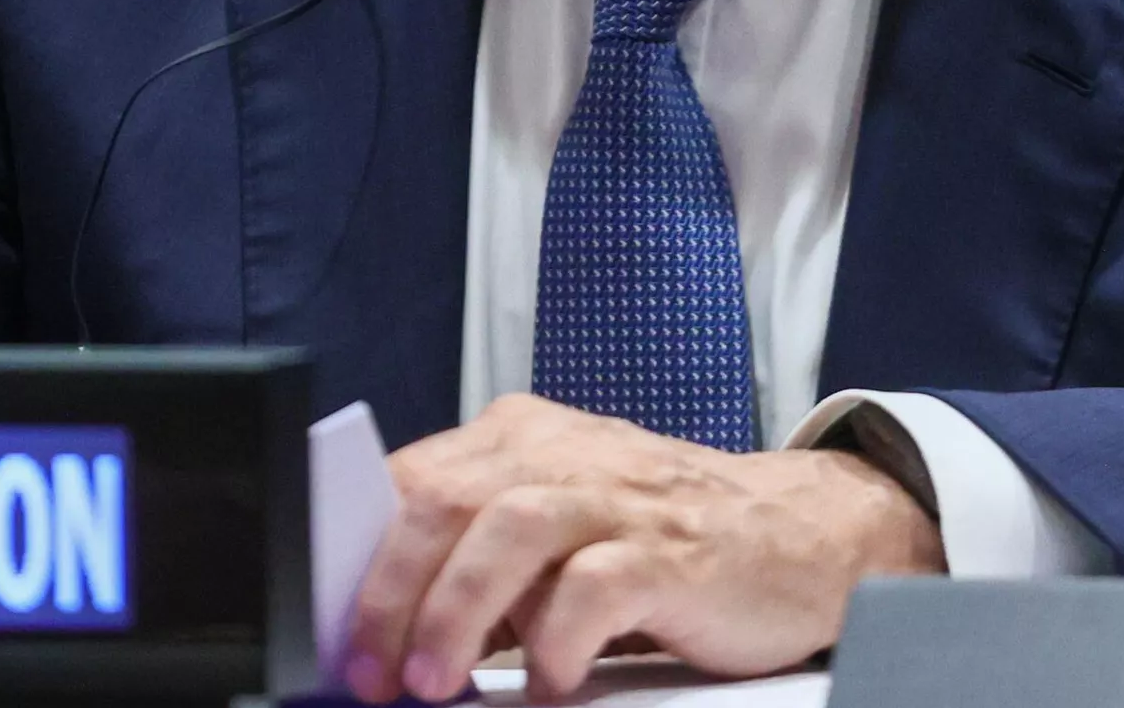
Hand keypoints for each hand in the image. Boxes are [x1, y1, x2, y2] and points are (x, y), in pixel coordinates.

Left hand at [344, 393, 943, 703]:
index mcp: (524, 439)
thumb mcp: (560, 529)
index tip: (326, 631)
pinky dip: (557, 641)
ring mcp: (620, 497)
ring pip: (511, 526)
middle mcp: (565, 452)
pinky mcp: (672, 550)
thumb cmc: (661, 540)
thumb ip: (481, 559)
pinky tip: (547, 685)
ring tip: (435, 683)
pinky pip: (597, 586)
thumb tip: (382, 632)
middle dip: (394, 589)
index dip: (358, 554)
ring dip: (457, 609)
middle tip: (375, 672)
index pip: (413, 478)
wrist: (797, 531)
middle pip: (449, 496)